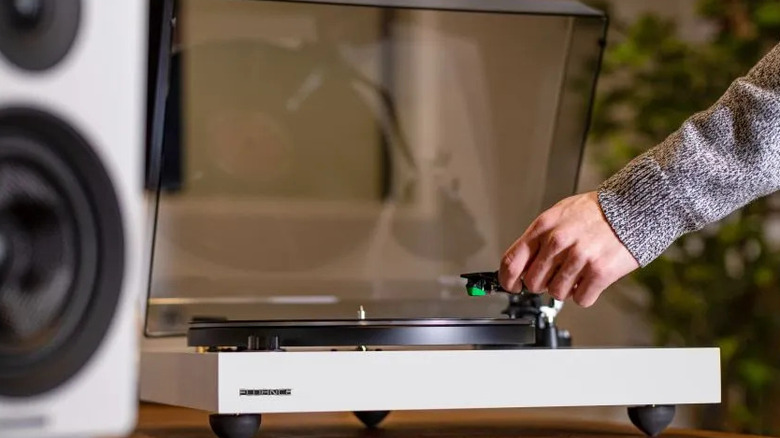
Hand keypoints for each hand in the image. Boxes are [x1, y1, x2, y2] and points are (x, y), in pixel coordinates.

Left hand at [498, 191, 638, 306]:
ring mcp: (578, 257)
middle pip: (533, 282)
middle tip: (556, 275)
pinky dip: (586, 294)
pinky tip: (591, 279)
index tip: (512, 286)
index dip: (507, 280)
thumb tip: (522, 264)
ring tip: (578, 273)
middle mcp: (558, 242)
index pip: (512, 261)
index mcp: (544, 227)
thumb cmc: (596, 212)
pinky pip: (581, 299)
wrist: (633, 207)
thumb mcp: (559, 214)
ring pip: (557, 293)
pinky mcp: (599, 272)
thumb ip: (539, 238)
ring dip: (566, 288)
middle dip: (543, 283)